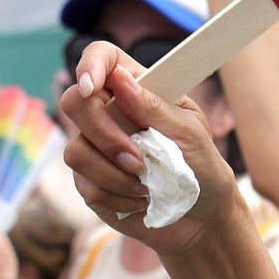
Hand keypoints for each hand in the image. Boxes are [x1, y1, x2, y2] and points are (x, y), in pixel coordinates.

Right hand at [60, 46, 240, 255]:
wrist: (204, 219)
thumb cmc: (203, 169)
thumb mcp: (190, 135)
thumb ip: (155, 107)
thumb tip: (119, 78)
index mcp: (138, 91)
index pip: (103, 58)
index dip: (90, 65)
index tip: (92, 88)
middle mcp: (110, 114)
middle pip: (74, 102)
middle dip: (105, 134)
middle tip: (138, 161)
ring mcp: (95, 148)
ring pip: (76, 151)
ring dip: (115, 174)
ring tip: (149, 186)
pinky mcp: (90, 182)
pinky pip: (85, 184)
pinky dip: (118, 196)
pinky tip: (142, 200)